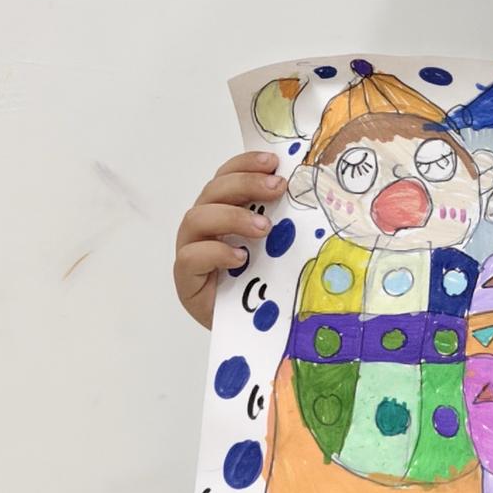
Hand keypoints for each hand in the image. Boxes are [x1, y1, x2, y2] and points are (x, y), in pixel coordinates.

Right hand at [174, 152, 285, 329]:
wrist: (252, 330)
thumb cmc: (265, 284)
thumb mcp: (278, 246)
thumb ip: (282, 220)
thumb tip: (306, 190)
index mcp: (223, 211)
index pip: (226, 176)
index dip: (245, 164)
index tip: (274, 163)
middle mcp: (203, 227)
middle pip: (212, 191)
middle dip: (245, 184)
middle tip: (277, 188)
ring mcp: (191, 251)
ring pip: (197, 218)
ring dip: (232, 217)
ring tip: (264, 229)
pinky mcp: (186, 280)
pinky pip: (190, 257)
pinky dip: (216, 252)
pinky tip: (240, 258)